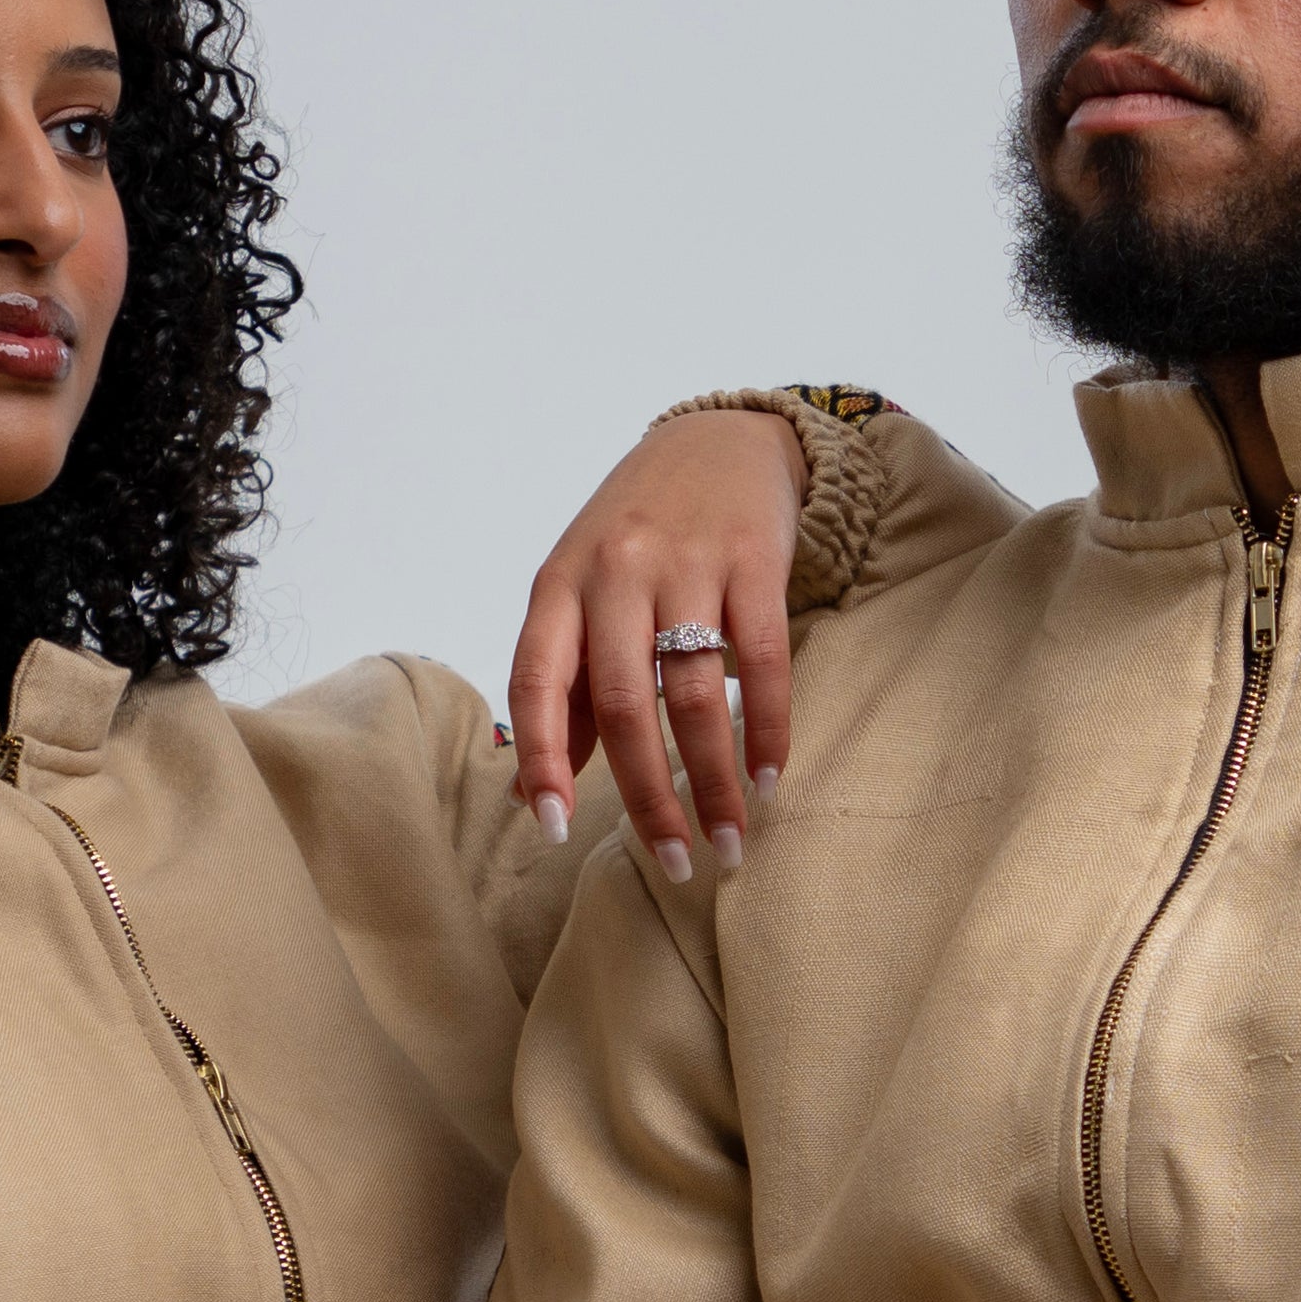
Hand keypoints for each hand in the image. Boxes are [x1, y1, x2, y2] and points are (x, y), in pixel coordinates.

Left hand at [508, 409, 802, 875]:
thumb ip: (566, 685)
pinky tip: (768, 776)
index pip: (537, 680)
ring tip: (729, 838)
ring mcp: (687, 562)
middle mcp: (616, 571)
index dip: (541, 758)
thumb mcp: (582, 592)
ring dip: (715, 780)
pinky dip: (768, 729)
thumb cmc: (637, 532)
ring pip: (697, 693)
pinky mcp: (754, 560)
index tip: (552, 827)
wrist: (718, 439)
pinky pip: (763, 662)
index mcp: (559, 584)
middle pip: (628, 702)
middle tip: (674, 862)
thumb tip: (532, 788)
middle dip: (650, 795)